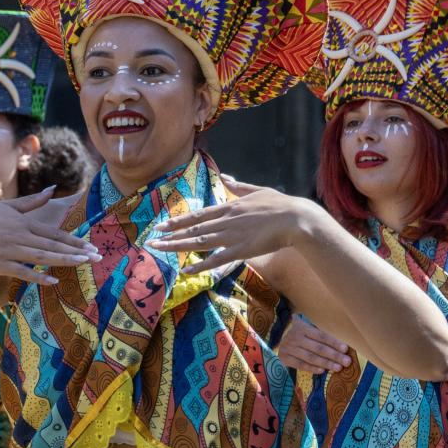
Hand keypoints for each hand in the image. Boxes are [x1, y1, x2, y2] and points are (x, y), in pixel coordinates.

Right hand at [0, 189, 93, 285]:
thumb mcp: (8, 206)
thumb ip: (33, 201)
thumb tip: (53, 189)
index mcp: (24, 222)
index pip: (54, 233)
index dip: (74, 240)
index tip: (92, 246)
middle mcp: (19, 235)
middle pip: (52, 245)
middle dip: (76, 251)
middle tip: (97, 257)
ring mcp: (9, 251)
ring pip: (42, 257)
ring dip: (64, 260)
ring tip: (82, 264)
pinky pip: (22, 272)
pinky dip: (38, 277)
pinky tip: (54, 281)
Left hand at [148, 177, 316, 274]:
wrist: (296, 219)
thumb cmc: (280, 205)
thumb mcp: (257, 190)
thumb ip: (238, 186)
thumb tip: (225, 177)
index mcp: (229, 207)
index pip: (198, 215)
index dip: (178, 220)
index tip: (162, 224)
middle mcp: (226, 221)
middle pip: (193, 229)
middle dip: (170, 235)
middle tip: (151, 239)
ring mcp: (232, 236)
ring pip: (198, 242)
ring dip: (177, 247)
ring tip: (159, 250)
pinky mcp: (241, 250)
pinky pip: (217, 259)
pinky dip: (201, 265)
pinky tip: (187, 270)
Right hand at [278, 315, 351, 372]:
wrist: (277, 338)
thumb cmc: (299, 333)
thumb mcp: (307, 328)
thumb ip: (321, 334)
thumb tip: (340, 344)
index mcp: (303, 328)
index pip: (321, 336)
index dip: (334, 342)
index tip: (346, 349)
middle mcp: (296, 338)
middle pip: (318, 348)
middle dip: (334, 355)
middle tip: (347, 362)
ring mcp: (289, 348)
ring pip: (310, 358)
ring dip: (326, 363)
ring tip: (338, 368)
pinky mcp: (285, 358)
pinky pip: (300, 365)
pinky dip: (312, 368)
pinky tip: (322, 371)